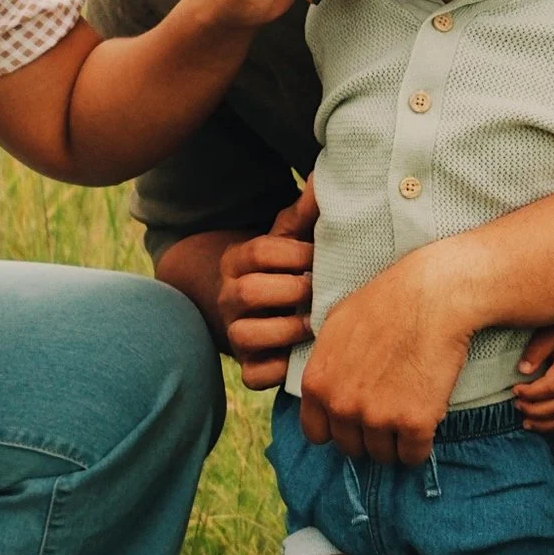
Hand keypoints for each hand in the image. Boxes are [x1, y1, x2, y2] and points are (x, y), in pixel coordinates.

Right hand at [216, 184, 317, 390]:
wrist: (249, 306)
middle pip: (250, 291)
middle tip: (320, 290)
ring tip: (313, 324)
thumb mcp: (287, 239)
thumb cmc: (282, 268)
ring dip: (286, 330)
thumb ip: (303, 214)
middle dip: (292, 291)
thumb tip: (323, 179)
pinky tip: (302, 357)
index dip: (295, 254)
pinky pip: (255, 375)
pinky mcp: (247, 365)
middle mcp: (230, 297)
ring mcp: (235, 333)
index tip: (321, 257)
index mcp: (238, 260)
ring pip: (246, 335)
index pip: (260, 251)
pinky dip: (278, 370)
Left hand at [296, 249, 474, 464]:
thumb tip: (324, 382)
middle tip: (388, 414)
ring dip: (395, 442)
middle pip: (351, 447)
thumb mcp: (335, 325)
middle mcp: (341, 406)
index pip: (316, 433)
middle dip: (367, 436)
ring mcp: (377, 417)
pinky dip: (420, 446)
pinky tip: (426, 424)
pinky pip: (413, 456)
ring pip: (382, 455)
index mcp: (318, 384)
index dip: (336, 429)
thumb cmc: (386, 302)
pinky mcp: (414, 424)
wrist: (432, 297)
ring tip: (408, 414)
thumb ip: (325, 363)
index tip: (353, 421)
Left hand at [510, 322, 553, 437]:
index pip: (549, 388)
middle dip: (533, 411)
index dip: (529, 394)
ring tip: (526, 421)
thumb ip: (536, 350)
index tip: (515, 390)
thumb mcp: (550, 332)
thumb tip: (523, 370)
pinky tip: (545, 427)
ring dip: (545, 426)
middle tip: (517, 405)